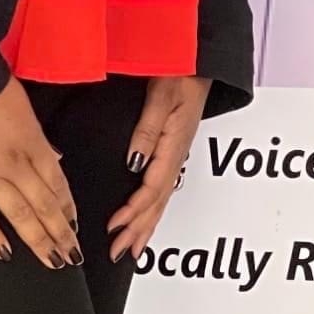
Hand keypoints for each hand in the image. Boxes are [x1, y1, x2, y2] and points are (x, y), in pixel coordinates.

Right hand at [0, 77, 80, 268]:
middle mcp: (15, 163)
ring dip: (38, 240)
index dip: (68, 207)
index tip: (75, 225)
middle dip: (61, 232)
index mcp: (33, 142)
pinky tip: (4, 252)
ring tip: (52, 260)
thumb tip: (52, 158)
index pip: (57, 182)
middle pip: (44, 204)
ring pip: (19, 214)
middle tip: (71, 254)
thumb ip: (38, 137)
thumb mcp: (23, 105)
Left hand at [107, 76, 209, 262]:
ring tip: (132, 249)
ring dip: (146, 225)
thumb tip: (134, 162)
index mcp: (174, 144)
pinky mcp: (174, 149)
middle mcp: (176, 154)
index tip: (113, 226)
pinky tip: (147, 218)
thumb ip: (148, 129)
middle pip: (158, 201)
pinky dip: (154, 209)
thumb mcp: (162, 95)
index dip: (133, 211)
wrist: (200, 60)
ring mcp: (177, 154)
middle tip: (119, 252)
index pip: (152, 188)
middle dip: (138, 229)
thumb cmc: (182, 72)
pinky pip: (164, 188)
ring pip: (162, 199)